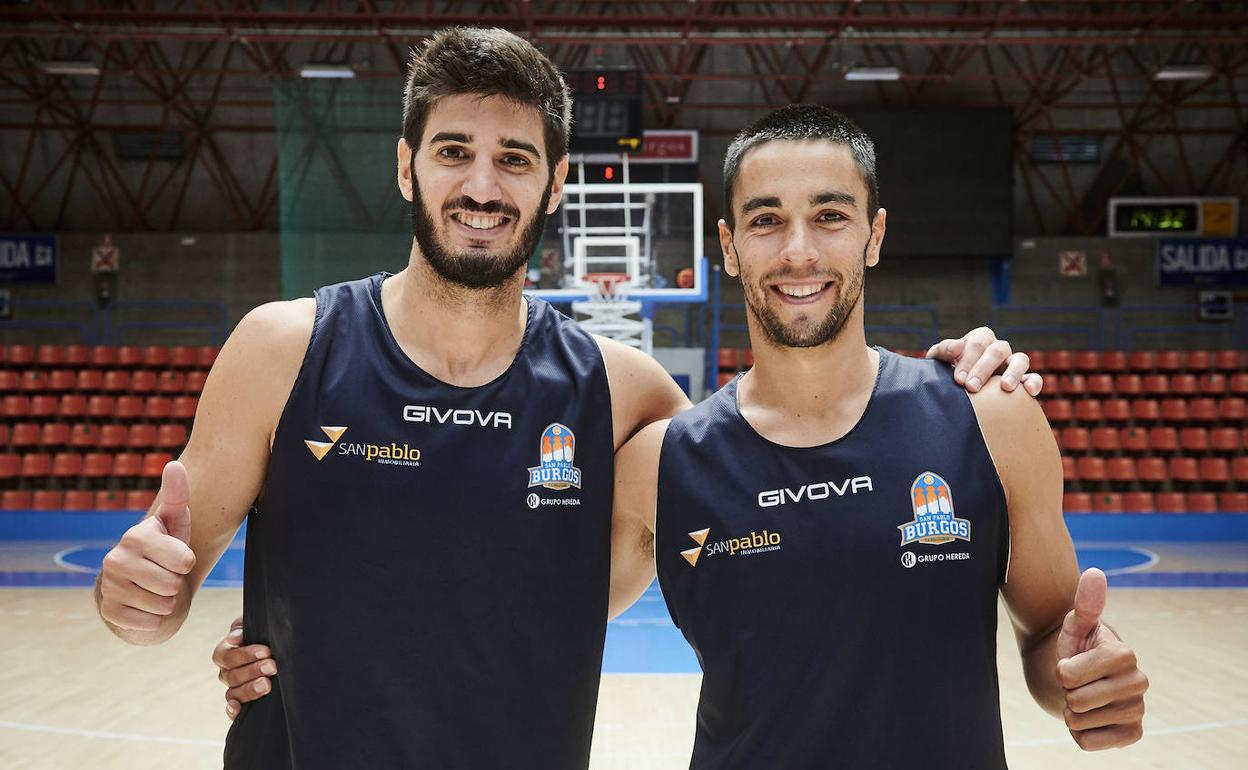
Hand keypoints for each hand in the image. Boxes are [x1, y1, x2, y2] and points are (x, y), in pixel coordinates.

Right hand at [98, 461, 195, 631]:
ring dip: (167, 602)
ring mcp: (109, 587)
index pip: (185, 561)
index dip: (186, 562)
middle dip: (177, 584)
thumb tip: (175, 465)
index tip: (175, 556)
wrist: (139, 583)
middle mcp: (116, 559)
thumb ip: (178, 495)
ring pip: (164, 606)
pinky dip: (155, 620)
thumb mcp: (175, 523)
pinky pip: (150, 624)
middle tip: (165, 576)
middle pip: (173, 585)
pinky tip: (145, 606)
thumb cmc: (165, 549)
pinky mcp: (109, 612)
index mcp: (135, 536)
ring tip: (156, 589)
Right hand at [212, 616, 276, 719]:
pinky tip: (238, 709)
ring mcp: (233, 688)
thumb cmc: (264, 634)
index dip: (245, 654)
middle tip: (272, 666)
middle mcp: (227, 671)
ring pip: (233, 692)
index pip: (227, 655)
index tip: (266, 651)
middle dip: (253, 670)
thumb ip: (243, 628)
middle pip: (232, 675)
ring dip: (249, 689)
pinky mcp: (241, 702)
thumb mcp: (255, 626)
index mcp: (226, 652)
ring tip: (267, 684)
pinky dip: (232, 711)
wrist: (277, 648)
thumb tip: (237, 636)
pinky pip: (231, 710)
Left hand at [926, 327, 1042, 394]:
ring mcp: (1012, 364)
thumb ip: (944, 350)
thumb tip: (956, 347)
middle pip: (998, 350)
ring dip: (1013, 372)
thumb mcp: (939, 360)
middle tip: (971, 387)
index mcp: (980, 340)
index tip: (959, 379)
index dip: (969, 358)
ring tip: (1005, 387)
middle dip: (984, 368)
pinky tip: (1029, 392)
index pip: (978, 341)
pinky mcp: (1022, 381)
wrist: (954, 393)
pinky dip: (1034, 382)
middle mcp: (998, 350)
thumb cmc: (946, 372)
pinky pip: (1033, 378)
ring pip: (1021, 360)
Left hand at [1056, 568, 1147, 750]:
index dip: (1062, 671)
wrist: (1082, 678)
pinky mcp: (1133, 734)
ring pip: (1079, 722)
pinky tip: (1090, 719)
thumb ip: (1085, 602)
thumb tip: (1095, 573)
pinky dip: (1080, 734)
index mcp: (1125, 654)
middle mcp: (1139, 682)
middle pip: (1077, 701)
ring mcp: (1137, 710)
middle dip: (1066, 693)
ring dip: (1072, 713)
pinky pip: (1088, 743)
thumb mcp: (1075, 624)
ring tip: (1084, 697)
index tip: (1070, 664)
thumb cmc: (1076, 647)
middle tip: (1077, 683)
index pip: (1069, 675)